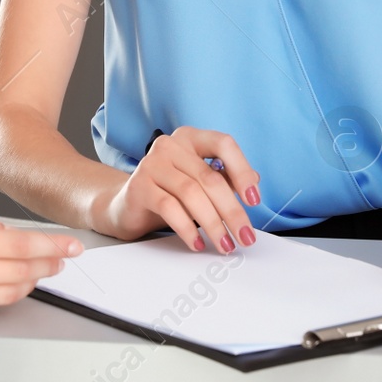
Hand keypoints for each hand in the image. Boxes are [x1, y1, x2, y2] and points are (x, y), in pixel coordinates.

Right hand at [0, 210, 81, 321]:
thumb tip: (4, 231)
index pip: (22, 244)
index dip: (52, 244)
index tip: (71, 244)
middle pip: (25, 269)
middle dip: (52, 263)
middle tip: (66, 257)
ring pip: (15, 290)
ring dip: (36, 280)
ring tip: (47, 269)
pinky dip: (12, 292)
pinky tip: (18, 283)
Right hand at [100, 126, 260, 251]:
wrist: (127, 206)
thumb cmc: (169, 192)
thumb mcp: (200, 183)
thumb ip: (225, 180)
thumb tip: (254, 184)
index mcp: (191, 138)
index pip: (223, 144)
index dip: (242, 170)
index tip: (254, 199)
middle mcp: (170, 145)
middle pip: (210, 177)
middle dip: (232, 211)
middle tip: (245, 235)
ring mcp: (152, 163)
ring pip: (191, 194)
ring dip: (213, 224)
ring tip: (224, 244)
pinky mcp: (139, 186)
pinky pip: (169, 208)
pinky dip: (188, 228)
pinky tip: (197, 242)